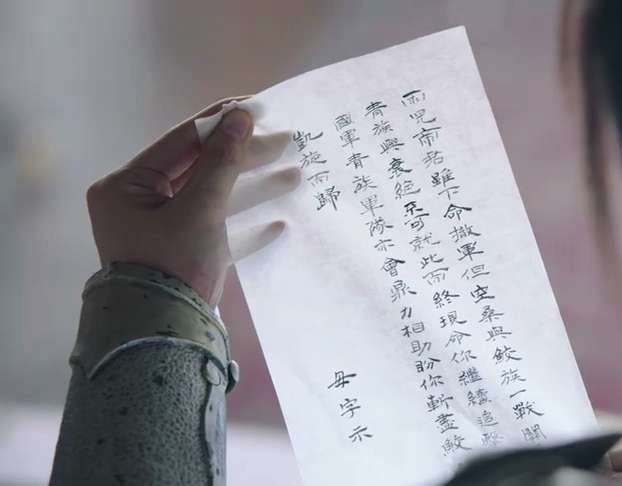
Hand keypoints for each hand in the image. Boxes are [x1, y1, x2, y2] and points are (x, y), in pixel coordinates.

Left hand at [86, 98, 296, 305]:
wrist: (163, 337)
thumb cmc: (173, 265)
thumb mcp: (200, 209)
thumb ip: (222, 161)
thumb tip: (240, 116)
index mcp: (126, 186)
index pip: (181, 141)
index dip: (222, 122)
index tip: (259, 107)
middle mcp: (139, 204)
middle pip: (201, 168)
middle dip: (246, 156)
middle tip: (287, 139)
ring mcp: (161, 231)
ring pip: (214, 198)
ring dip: (254, 188)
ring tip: (295, 174)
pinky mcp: (182, 255)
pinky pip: (216, 231)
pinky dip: (244, 227)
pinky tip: (278, 224)